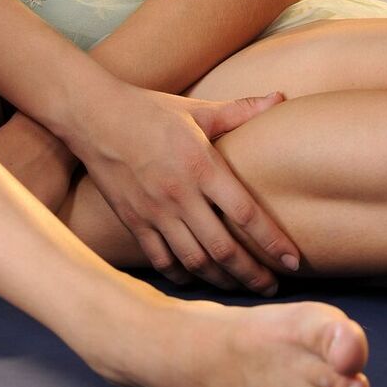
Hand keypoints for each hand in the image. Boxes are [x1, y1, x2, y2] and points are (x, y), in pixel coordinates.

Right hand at [63, 81, 298, 294]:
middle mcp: (180, 194)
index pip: (246, 213)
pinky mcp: (133, 222)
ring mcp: (154, 212)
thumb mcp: (196, 109)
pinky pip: (162, 260)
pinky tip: (197, 280)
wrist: (93, 116)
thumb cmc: (149, 110)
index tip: (294, 261)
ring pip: (195, 261)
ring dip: (222, 280)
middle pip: (224, 248)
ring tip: (241, 288)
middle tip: (272, 287)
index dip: (273, 242)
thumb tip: (280, 98)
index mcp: (201, 165)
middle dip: (253, 274)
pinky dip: (182, 276)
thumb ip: (240, 110)